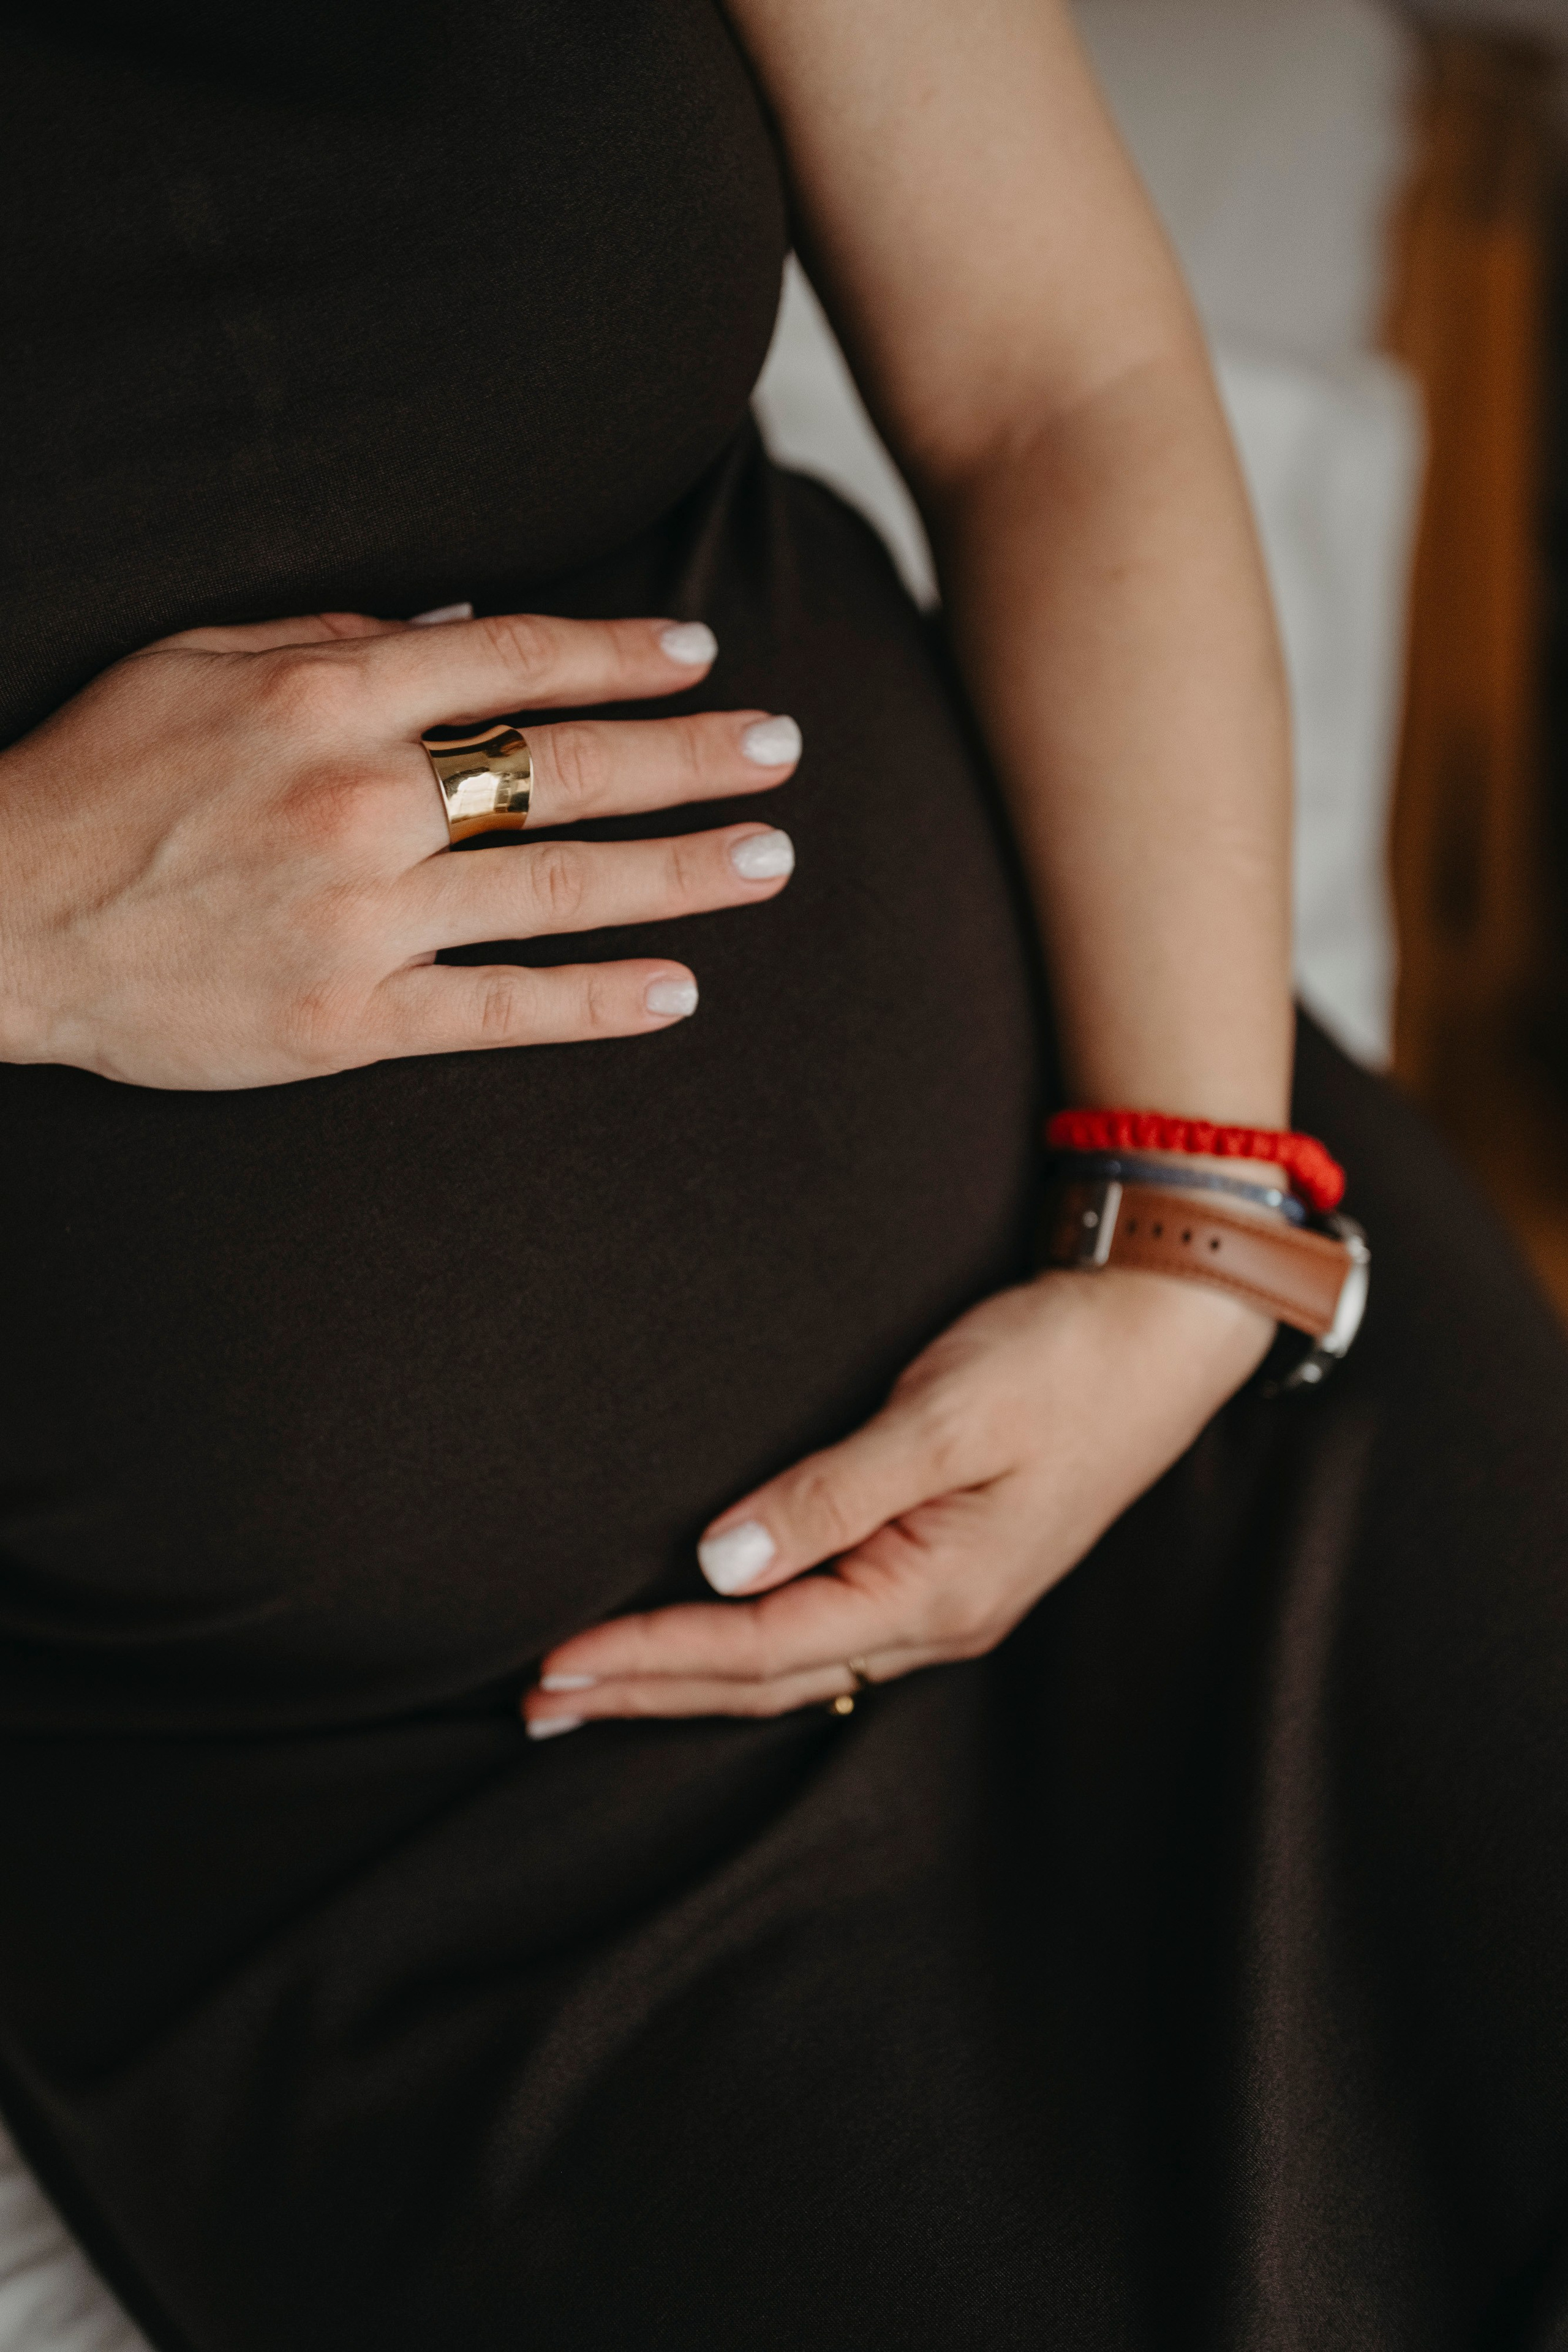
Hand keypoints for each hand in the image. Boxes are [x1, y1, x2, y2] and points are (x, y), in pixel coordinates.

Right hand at [0, 608, 799, 1087]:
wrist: (5, 914)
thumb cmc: (101, 775)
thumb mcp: (200, 661)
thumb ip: (338, 641)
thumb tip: (461, 629)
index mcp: (327, 699)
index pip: (515, 662)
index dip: (621, 655)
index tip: (699, 653)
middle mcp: (362, 801)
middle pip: (567, 769)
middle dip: (691, 756)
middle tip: (783, 750)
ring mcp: (362, 917)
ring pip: (558, 886)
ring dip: (681, 871)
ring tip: (770, 858)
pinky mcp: (347, 1018)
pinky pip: (500, 1008)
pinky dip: (595, 999)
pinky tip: (678, 990)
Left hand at [524, 1266, 1274, 1731]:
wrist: (1162, 1337)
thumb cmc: (1060, 1363)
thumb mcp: (945, 1417)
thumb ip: (832, 1493)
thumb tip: (722, 1562)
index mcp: (936, 1595)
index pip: (760, 1646)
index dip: (652, 1654)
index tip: (557, 1663)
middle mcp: (936, 1622)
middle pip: (764, 1682)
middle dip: (647, 1693)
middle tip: (535, 1707)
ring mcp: (943, 1604)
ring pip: (790, 1670)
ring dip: (687, 1679)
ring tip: (594, 1689)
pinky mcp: (943, 1570)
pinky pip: (821, 1637)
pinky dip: (743, 1649)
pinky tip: (704, 1642)